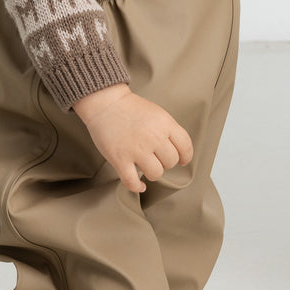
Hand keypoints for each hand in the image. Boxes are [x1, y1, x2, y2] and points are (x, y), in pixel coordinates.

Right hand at [73, 84, 192, 193]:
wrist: (105, 103)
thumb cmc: (130, 108)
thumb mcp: (157, 113)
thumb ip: (168, 130)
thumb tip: (178, 151)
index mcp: (164, 124)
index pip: (185, 146)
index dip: (185, 156)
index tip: (182, 160)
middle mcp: (153, 137)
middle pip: (170, 162)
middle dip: (165, 162)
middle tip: (156, 158)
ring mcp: (136, 149)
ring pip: (155, 174)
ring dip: (152, 172)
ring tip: (146, 167)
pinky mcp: (120, 159)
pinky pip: (132, 182)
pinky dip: (137, 186)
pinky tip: (139, 185)